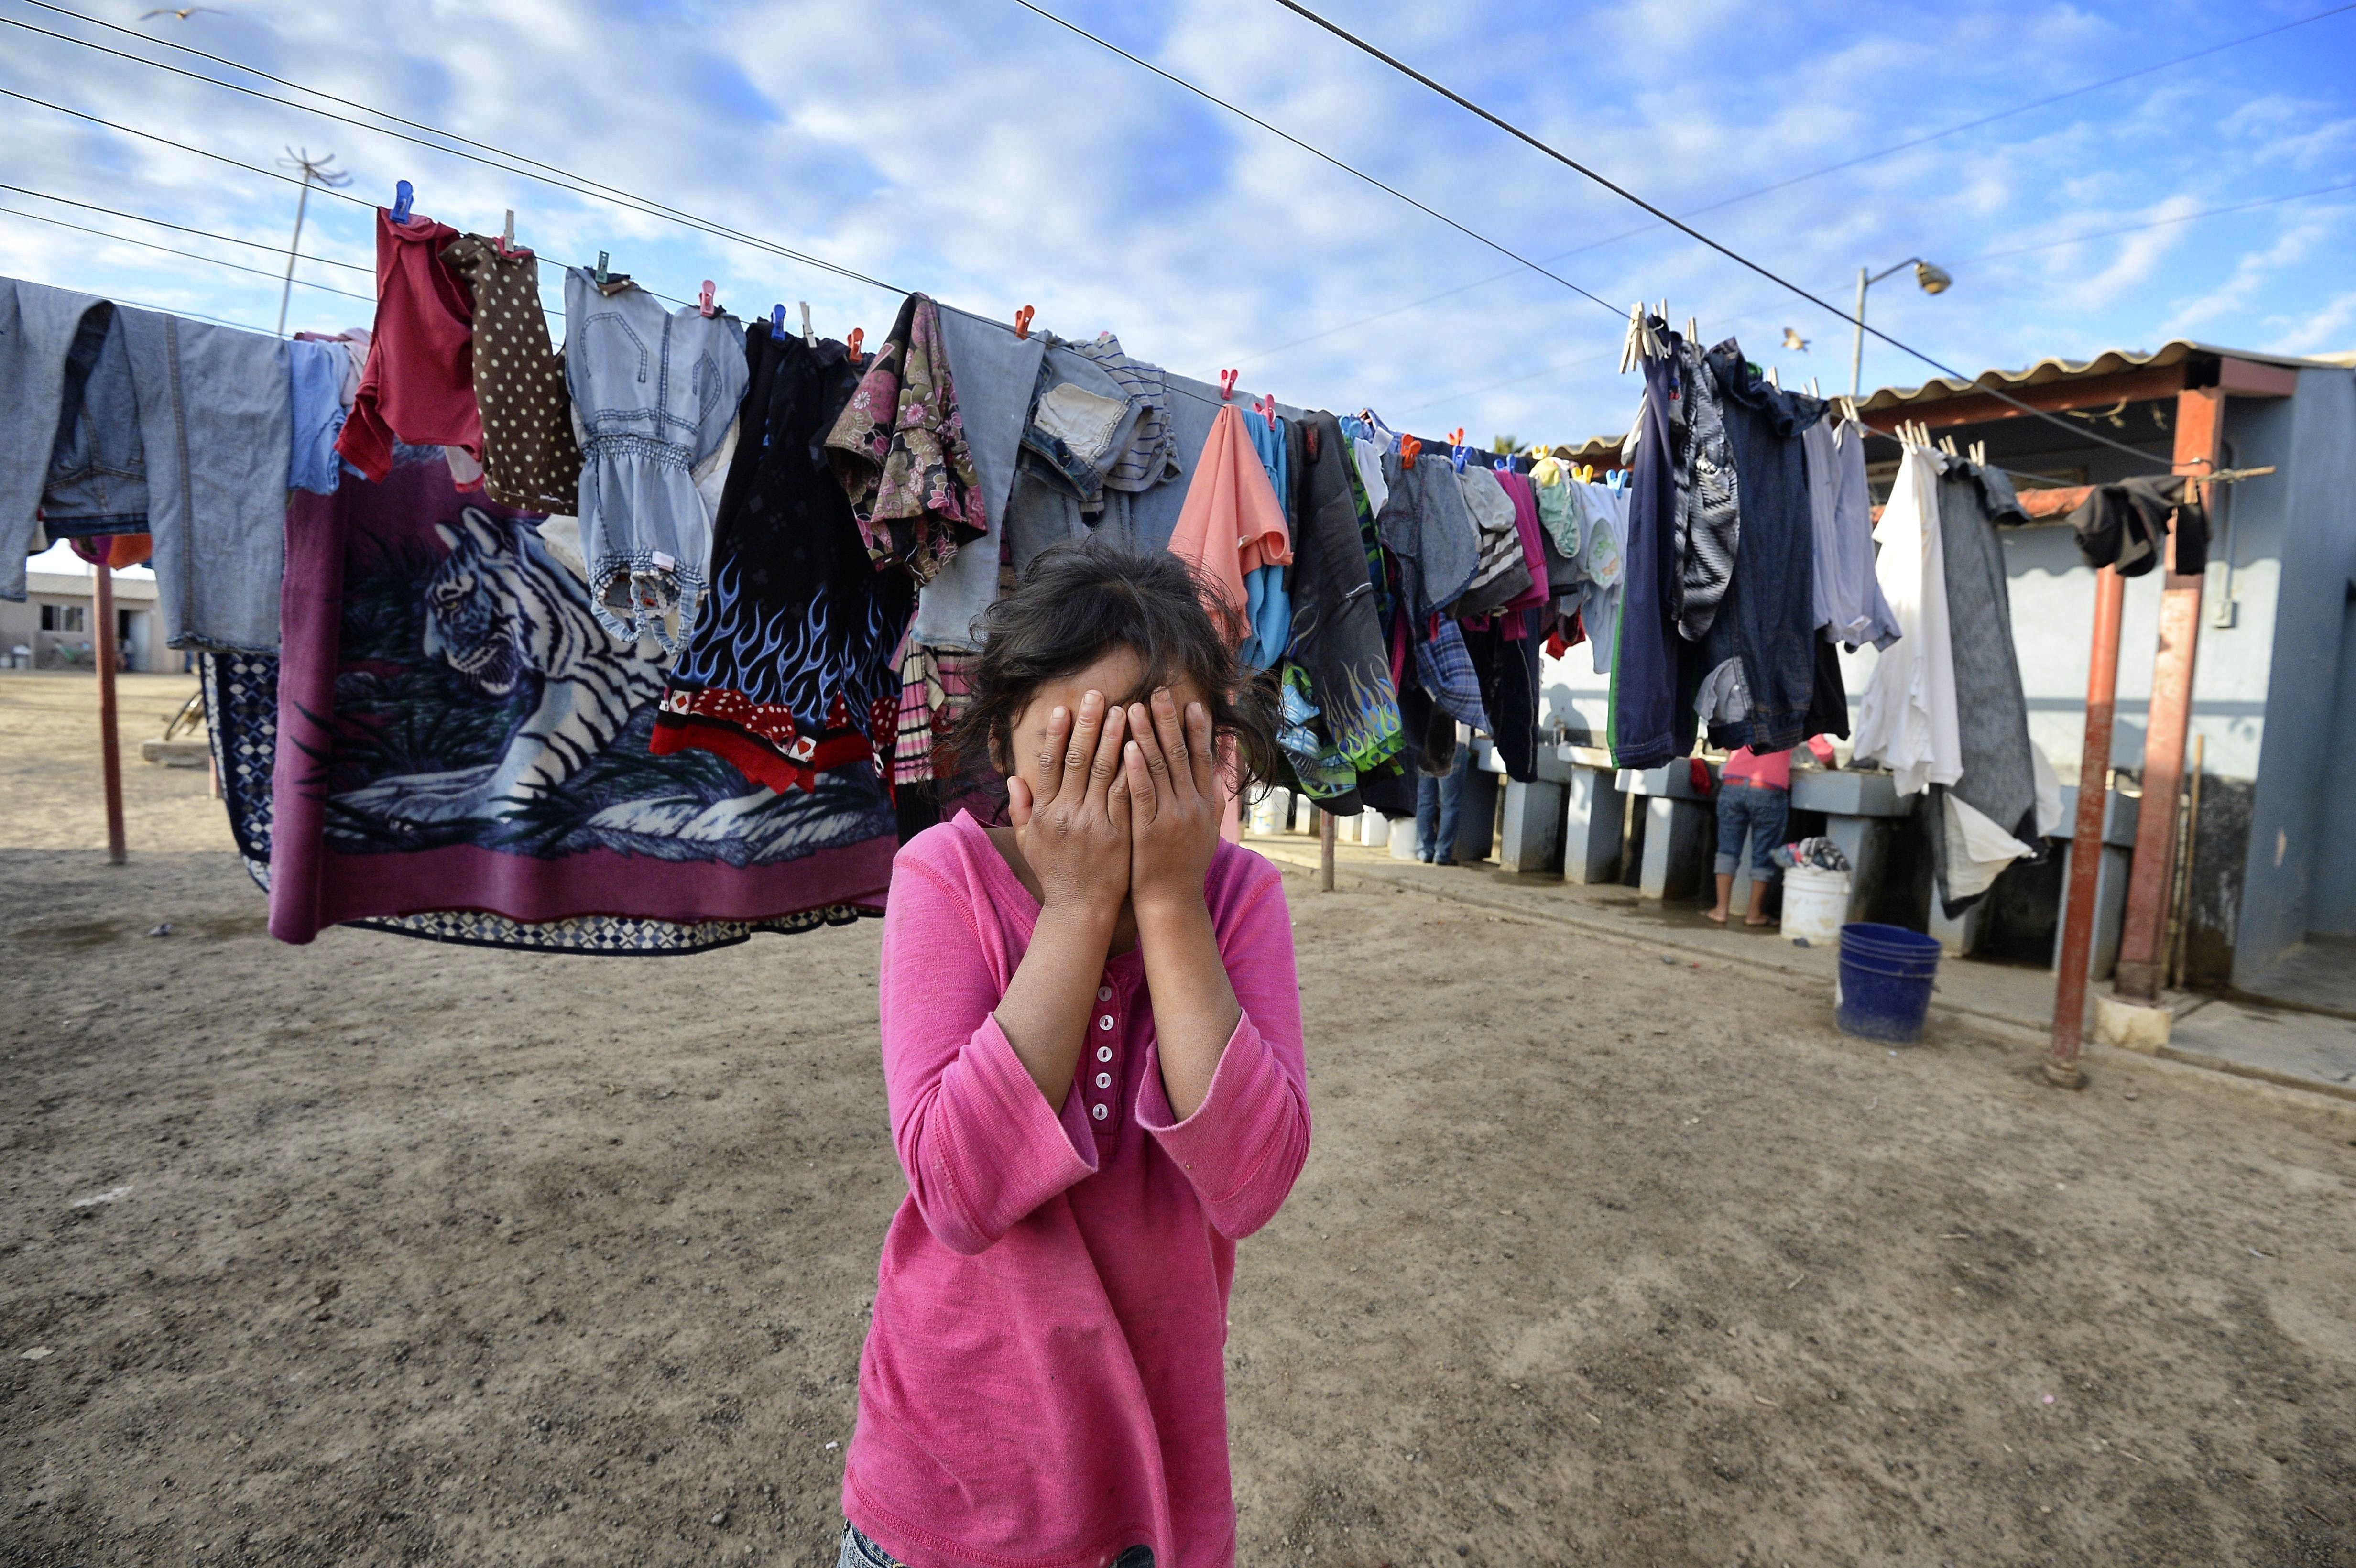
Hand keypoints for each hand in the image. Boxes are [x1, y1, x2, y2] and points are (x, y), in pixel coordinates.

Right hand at [1006, 690, 1131, 917]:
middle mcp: (1068, 813)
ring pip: (1105, 771)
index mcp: (1046, 811)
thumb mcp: (1030, 843)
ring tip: (1124, 710)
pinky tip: (1141, 747)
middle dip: (1088, 724)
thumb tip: (1013, 779)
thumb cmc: (1056, 874)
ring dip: (1115, 738)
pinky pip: (1127, 794)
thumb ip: (1022, 810)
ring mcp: (1095, 822)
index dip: (1056, 733)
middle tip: (1097, 695)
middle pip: (1077, 759)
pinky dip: (1133, 769)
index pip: (1050, 763)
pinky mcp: (1119, 832)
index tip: (1063, 708)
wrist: (1081, 909)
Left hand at [1122, 689, 1220, 918]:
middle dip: (1169, 721)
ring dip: (1148, 736)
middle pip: (1182, 755)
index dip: (1198, 730)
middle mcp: (1192, 807)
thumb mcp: (1207, 831)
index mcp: (1205, 804)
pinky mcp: (1149, 830)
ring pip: (1160, 769)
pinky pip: (1142, 795)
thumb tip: (1219, 770)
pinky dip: (1136, 770)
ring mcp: (1172, 818)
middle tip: (1159, 692)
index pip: (1203, 759)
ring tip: (1135, 708)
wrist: (1172, 902)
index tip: (1192, 703)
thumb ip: (1212, 800)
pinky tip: (1127, 748)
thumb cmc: (1184, 866)